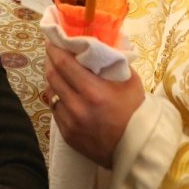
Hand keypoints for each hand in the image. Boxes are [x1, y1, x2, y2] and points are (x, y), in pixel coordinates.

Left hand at [45, 42, 144, 166]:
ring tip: (56, 70)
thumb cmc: (136, 112)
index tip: (52, 39)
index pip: (64, 64)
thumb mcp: (130, 81)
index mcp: (93, 91)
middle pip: (52, 76)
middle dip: (50, 60)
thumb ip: (113, 61)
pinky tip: (63, 92)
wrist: (138, 149)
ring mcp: (70, 123)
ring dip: (52, 79)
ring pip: (51, 94)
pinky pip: (55, 111)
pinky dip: (57, 98)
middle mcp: (78, 107)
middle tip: (52, 51)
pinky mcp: (68, 135)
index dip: (54, 49)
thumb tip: (100, 44)